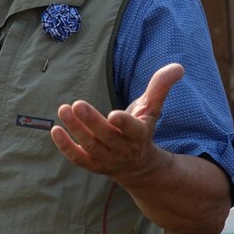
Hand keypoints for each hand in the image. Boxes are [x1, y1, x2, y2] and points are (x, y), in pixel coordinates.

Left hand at [50, 63, 183, 183]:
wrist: (139, 167)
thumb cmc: (141, 129)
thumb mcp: (152, 109)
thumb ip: (160, 87)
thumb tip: (178, 66)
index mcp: (140, 135)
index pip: (133, 130)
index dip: (124, 123)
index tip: (113, 113)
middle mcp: (124, 150)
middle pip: (106, 137)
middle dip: (91, 122)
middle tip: (77, 104)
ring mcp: (108, 159)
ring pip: (91, 146)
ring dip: (76, 129)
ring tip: (63, 109)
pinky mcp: (93, 165)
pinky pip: (78, 158)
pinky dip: (66, 147)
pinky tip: (55, 130)